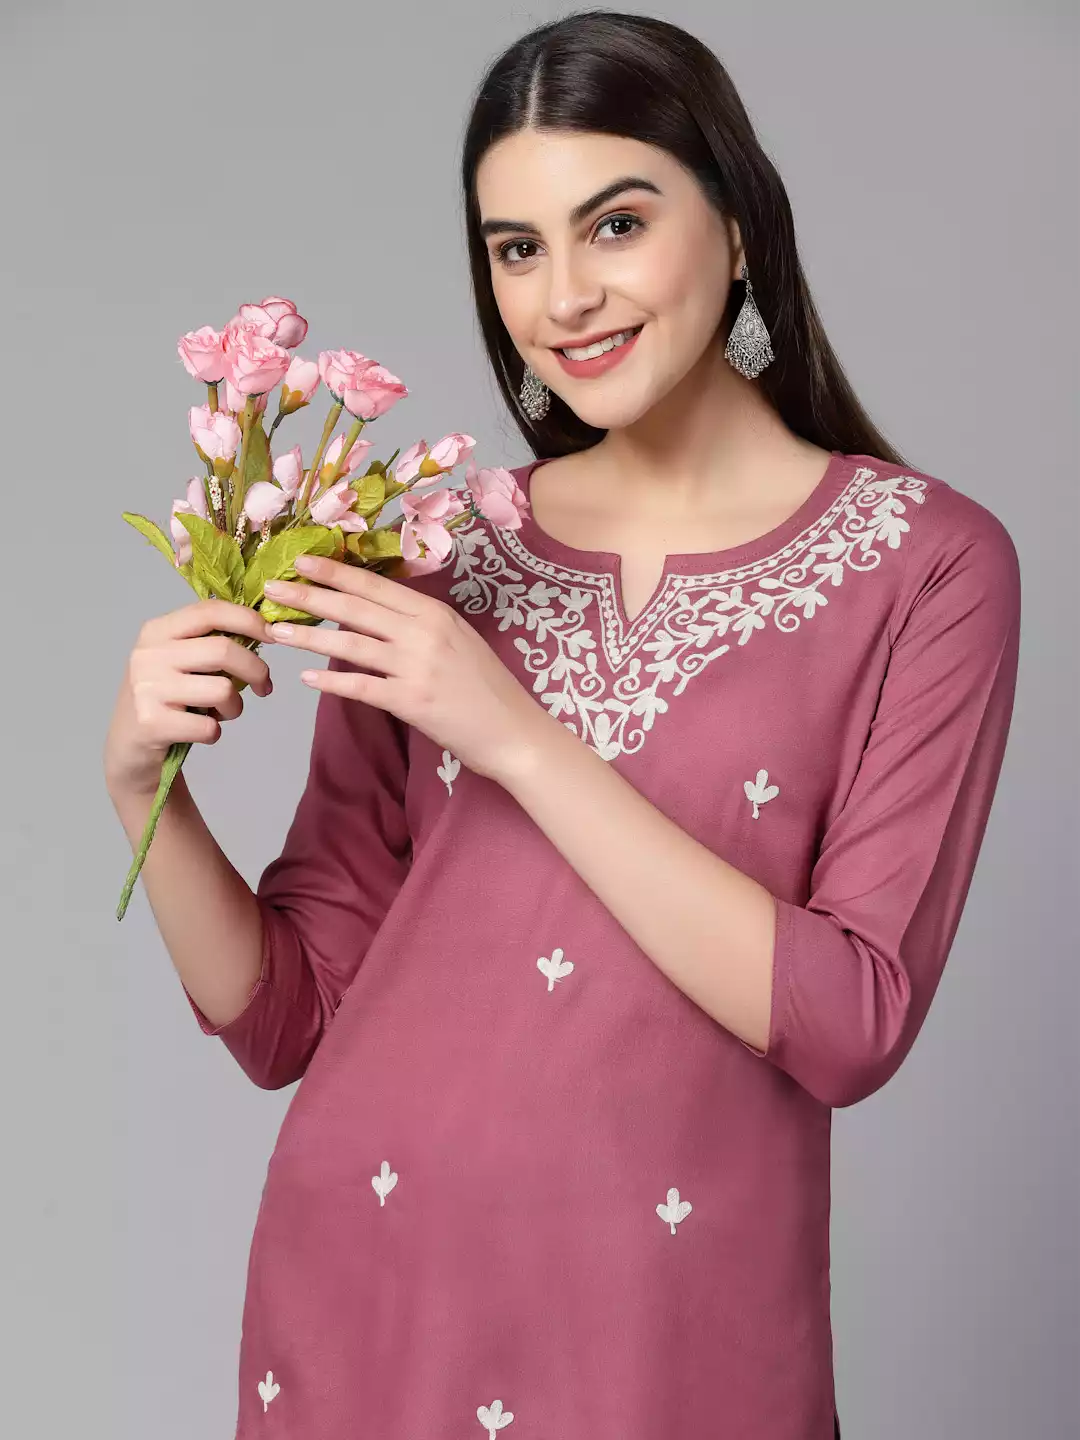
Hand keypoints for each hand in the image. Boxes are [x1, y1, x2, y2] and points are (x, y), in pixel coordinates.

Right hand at [104, 598, 273, 797]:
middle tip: (265, 687)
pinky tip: (201, 732)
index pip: (210, 611)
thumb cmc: (165, 699)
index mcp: (157, 631)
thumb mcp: (178, 660)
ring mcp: (148, 688)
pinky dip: (215, 733)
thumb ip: (210, 643)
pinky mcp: (152, 723)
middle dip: (257, 670)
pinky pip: (209, 727)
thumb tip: (266, 630)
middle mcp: (149, 655)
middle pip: (223, 650)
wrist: (128, 745)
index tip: (272, 635)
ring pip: (222, 690)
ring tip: (223, 713)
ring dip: (235, 707)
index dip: (248, 619)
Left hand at [261, 554, 548, 785]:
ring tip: (274, 632)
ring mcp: (417, 667)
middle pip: (356, 609)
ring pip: (351, 645)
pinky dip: (332, 682)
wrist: (514, 731)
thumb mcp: (457, 640)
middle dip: (310, 597)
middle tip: (271, 588)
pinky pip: (362, 687)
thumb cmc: (485, 687)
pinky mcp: (412, 702)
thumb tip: (372, 614)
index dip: (335, 573)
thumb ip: (418, 625)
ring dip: (308, 638)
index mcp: (435, 613)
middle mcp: (424, 633)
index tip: (301, 561)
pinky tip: (306, 679)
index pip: (375, 586)